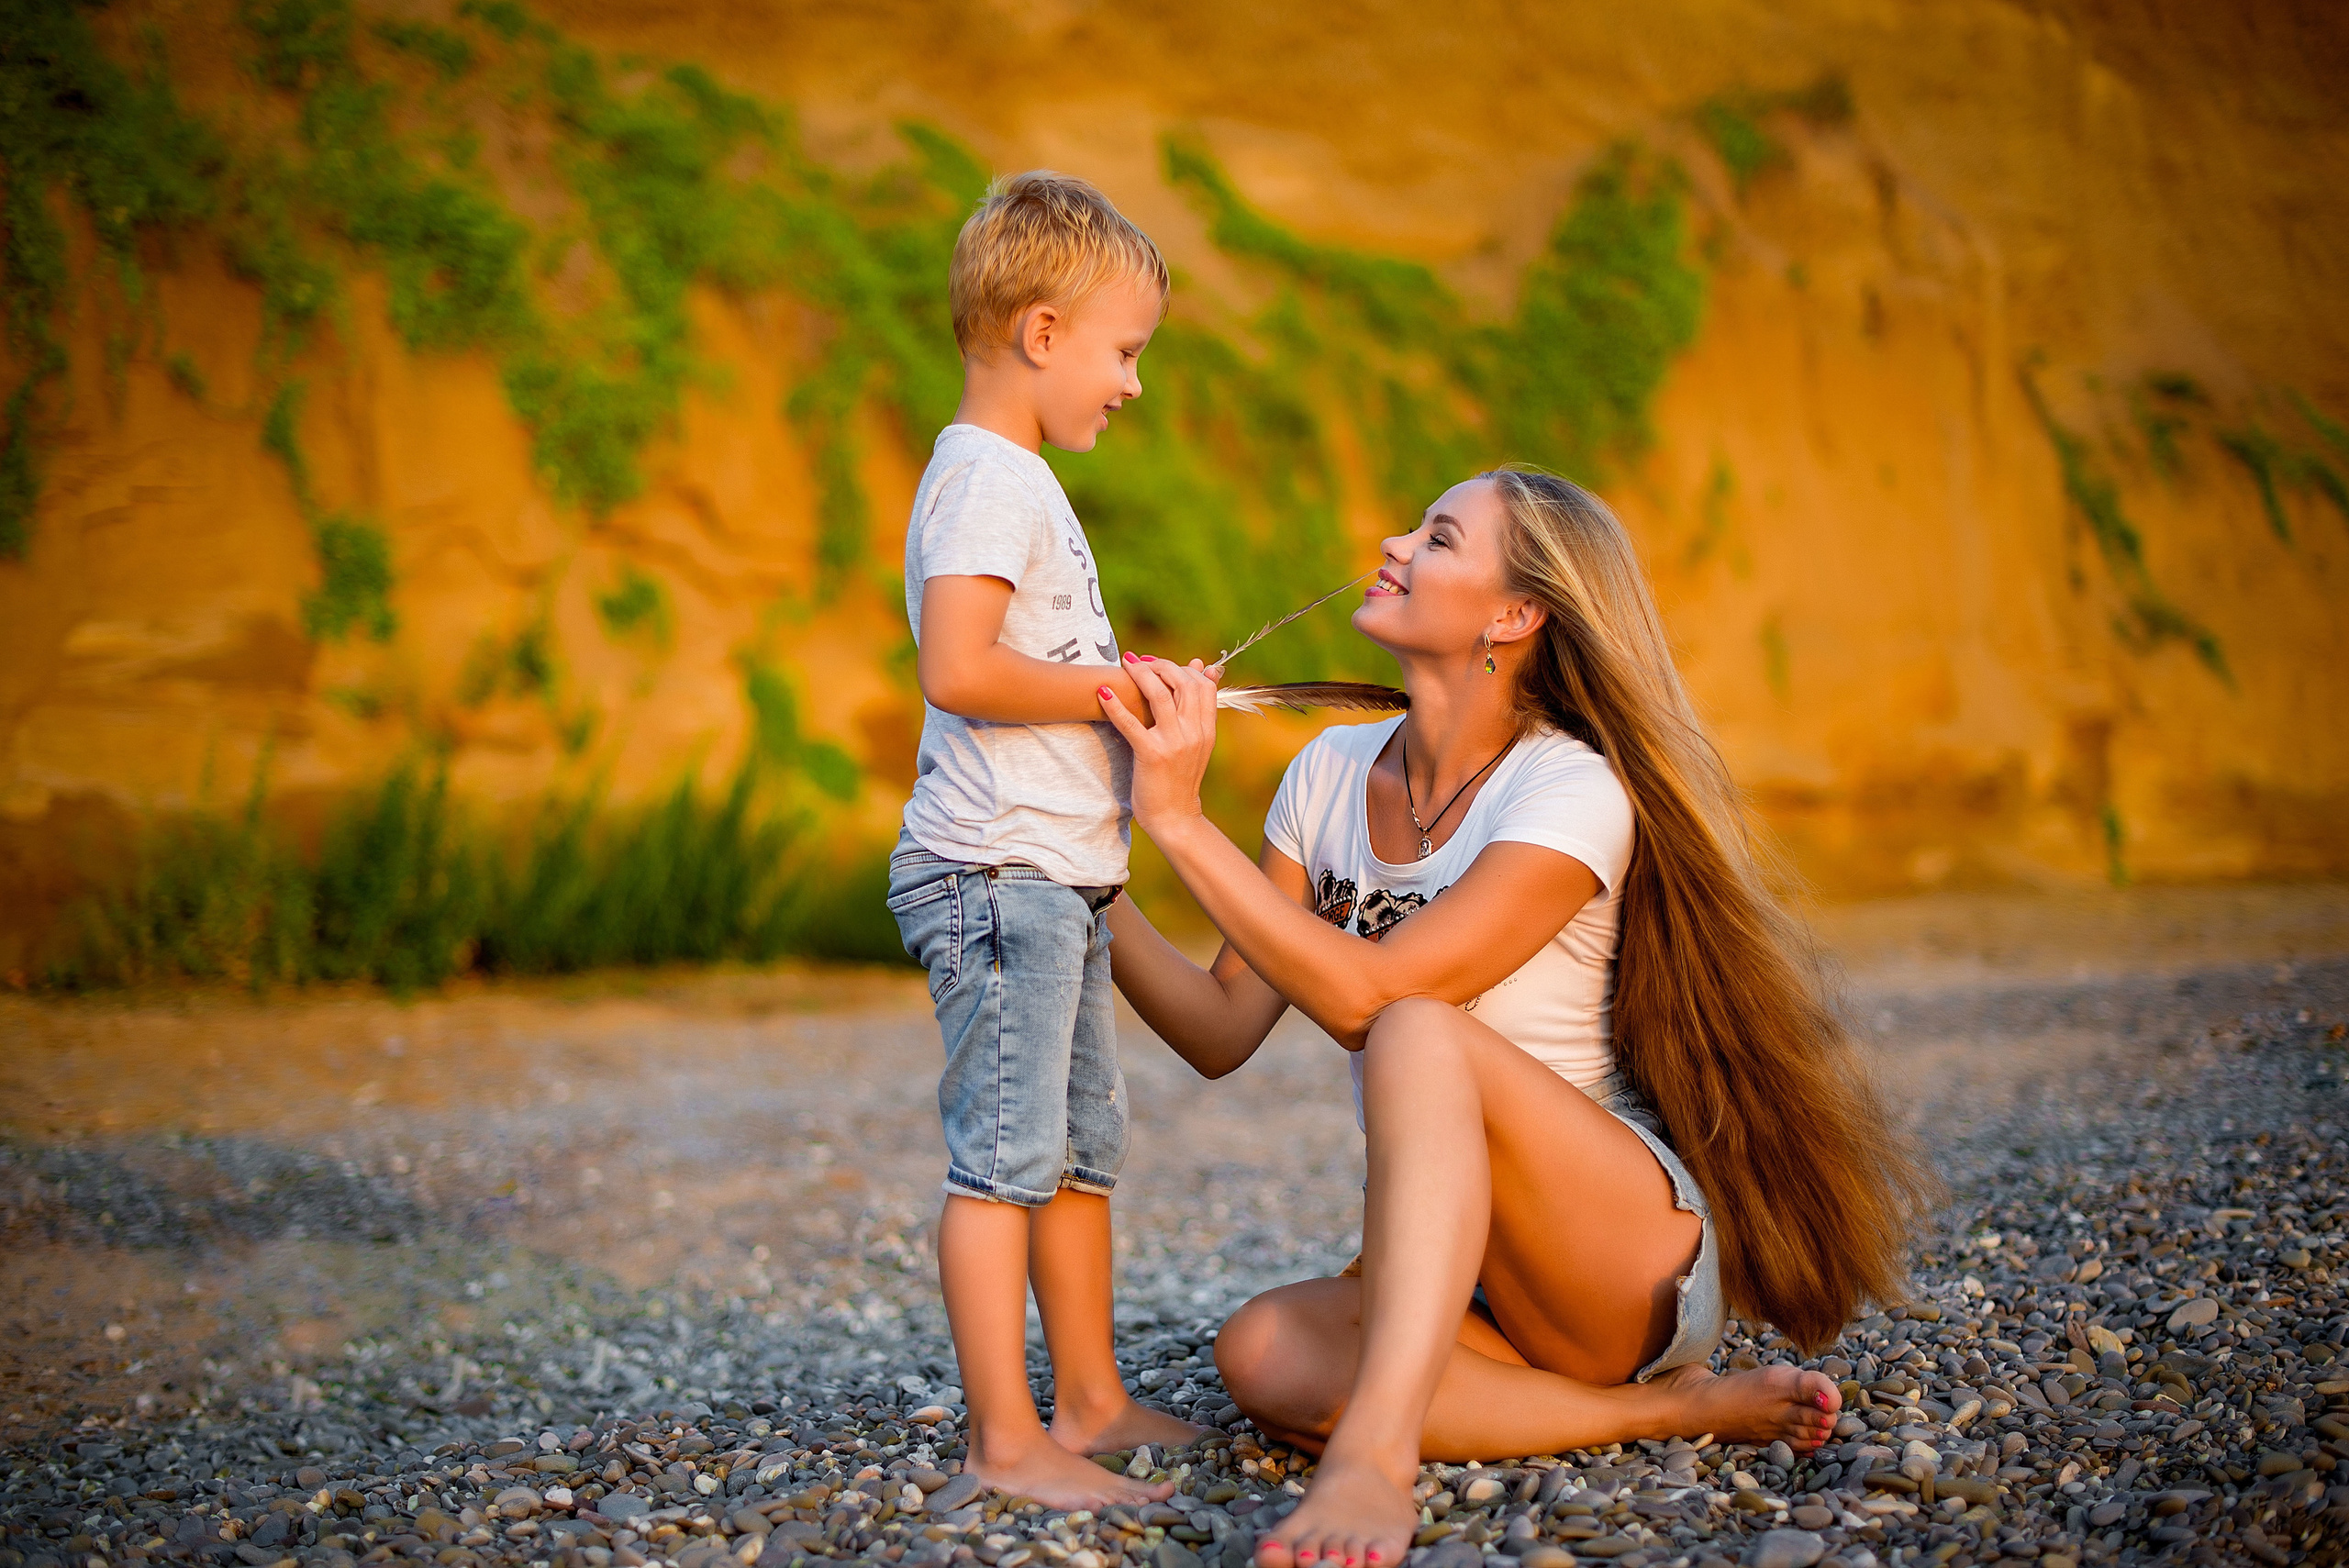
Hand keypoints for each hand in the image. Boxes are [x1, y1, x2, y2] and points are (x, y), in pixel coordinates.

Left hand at [1098, 655, 1220, 835]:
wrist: (1174, 816)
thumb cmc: (1180, 777)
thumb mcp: (1197, 742)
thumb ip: (1199, 708)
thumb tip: (1202, 667)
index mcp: (1207, 729)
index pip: (1202, 684)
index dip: (1181, 667)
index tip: (1159, 663)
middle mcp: (1194, 733)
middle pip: (1182, 683)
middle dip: (1159, 665)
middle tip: (1137, 660)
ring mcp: (1174, 744)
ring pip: (1159, 696)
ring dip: (1140, 675)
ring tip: (1124, 663)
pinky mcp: (1151, 755)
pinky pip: (1131, 724)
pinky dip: (1115, 705)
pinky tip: (1102, 692)